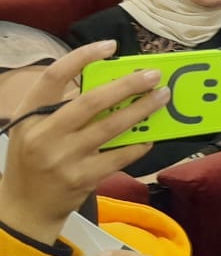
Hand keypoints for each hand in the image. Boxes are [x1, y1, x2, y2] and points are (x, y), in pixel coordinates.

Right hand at [0, 42, 168, 244]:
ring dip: (141, 110)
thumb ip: (63, 105)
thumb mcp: (35, 129)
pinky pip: (119, 156)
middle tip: (153, 74)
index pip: (53, 76)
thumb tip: (109, 79)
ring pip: (111, 127)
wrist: (24, 209)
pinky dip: (138, 144)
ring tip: (162, 97)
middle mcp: (44, 135)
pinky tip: (150, 135)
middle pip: (91, 101)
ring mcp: (63, 158)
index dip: (83, 57)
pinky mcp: (82, 178)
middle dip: (127, 85)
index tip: (111, 46)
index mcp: (29, 115)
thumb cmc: (34, 159)